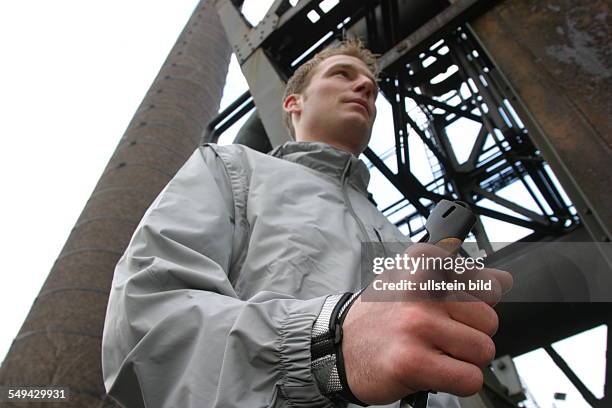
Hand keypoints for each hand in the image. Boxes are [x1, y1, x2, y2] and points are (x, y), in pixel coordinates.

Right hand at [341, 243, 512, 403]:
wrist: (340, 347)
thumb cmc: (381, 316)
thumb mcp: (412, 281)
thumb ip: (458, 278)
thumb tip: (502, 280)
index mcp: (423, 263)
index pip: (488, 283)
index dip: (476, 304)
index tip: (454, 309)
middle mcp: (419, 289)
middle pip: (489, 321)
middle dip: (470, 335)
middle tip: (440, 336)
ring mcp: (416, 325)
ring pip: (482, 351)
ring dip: (463, 360)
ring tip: (434, 352)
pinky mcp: (413, 362)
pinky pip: (469, 378)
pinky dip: (457, 382)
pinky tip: (434, 371)